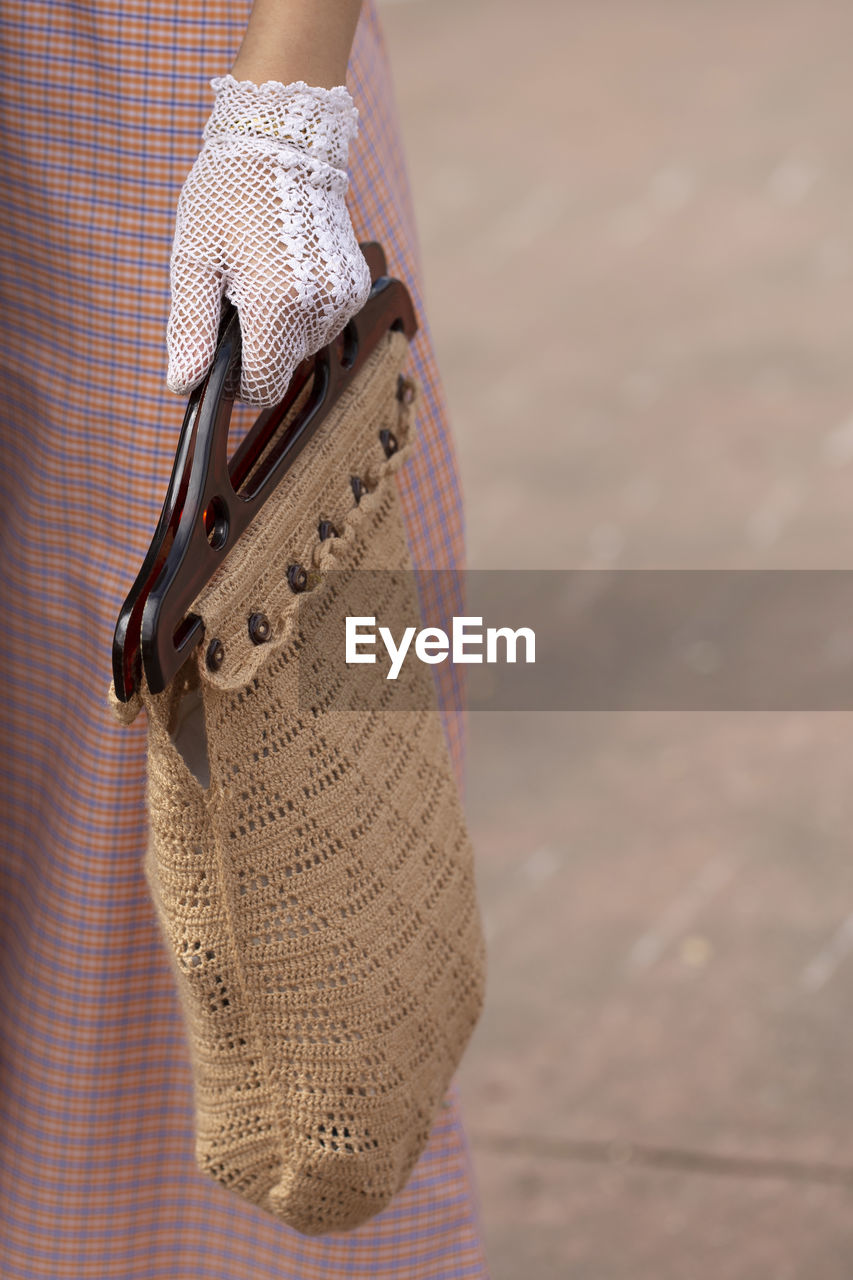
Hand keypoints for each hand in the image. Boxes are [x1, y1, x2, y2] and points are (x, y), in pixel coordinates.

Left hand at [166, 74, 371, 405]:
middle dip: (256, 344)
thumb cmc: (230, 192)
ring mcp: (343, 299)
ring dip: (280, 328)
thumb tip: (183, 385)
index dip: (236, 381)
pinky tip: (287, 269)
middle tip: (236, 290)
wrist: (284, 139)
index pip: (262, 386)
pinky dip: (302, 310)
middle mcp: (319, 308)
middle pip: (282, 367)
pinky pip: (324, 322)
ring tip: (262, 273)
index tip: (219, 350)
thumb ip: (190, 328)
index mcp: (276, 305)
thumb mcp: (194, 259)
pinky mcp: (356, 287)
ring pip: (304, 348)